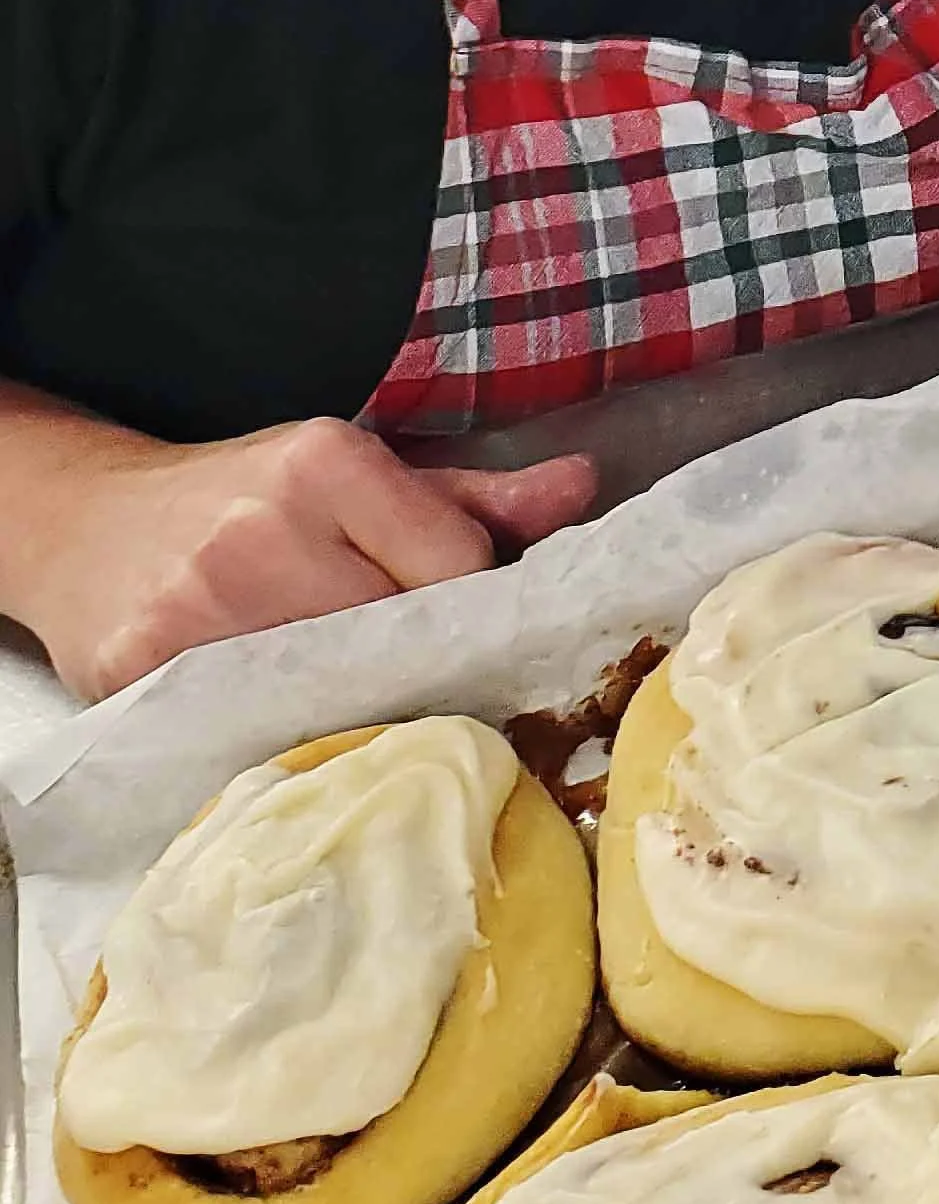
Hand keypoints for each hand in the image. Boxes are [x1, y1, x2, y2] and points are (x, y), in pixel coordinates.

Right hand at [17, 415, 597, 700]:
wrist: (88, 526)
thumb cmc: (246, 500)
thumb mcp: (358, 476)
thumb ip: (475, 497)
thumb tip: (585, 488)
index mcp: (325, 464)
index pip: (457, 569)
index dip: (475, 612)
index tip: (470, 630)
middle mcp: (263, 529)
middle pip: (403, 640)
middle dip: (427, 666)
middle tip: (426, 681)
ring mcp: (200, 609)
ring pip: (339, 699)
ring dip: (361, 712)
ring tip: (357, 701)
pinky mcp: (150, 673)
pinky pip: (260, 735)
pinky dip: (286, 739)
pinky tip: (287, 723)